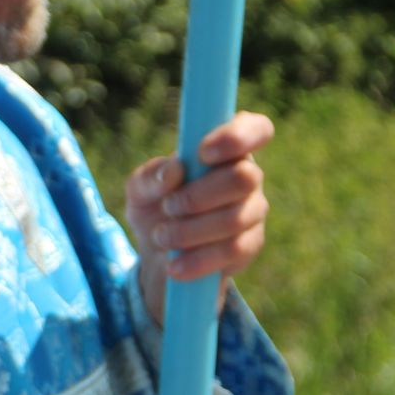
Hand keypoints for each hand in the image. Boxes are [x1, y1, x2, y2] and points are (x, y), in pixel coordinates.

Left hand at [126, 110, 273, 326]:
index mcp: (226, 149)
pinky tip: (174, 266)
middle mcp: (248, 175)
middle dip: (197, 196)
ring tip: (161, 237)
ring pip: (235, 218)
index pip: (256, 129)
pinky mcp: (250, 245)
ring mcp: (253, 210)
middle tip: (168, 207)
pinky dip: (198, 259)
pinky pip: (233, 250)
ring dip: (190, 231)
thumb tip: (175, 171)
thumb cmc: (155, 208)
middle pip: (243, 177)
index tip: (203, 153)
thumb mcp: (139, 191)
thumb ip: (150, 176)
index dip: (236, 137)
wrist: (159, 256)